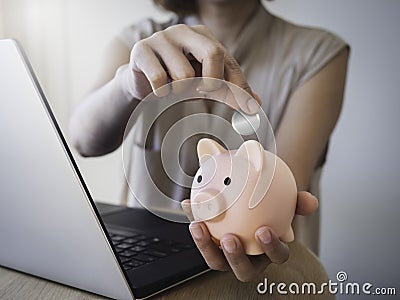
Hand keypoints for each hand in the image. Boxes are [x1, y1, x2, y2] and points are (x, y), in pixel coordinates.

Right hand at [127, 24, 259, 113]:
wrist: (141, 79)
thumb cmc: (177, 79)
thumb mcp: (205, 84)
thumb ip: (229, 91)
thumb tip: (255, 105)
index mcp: (204, 36)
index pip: (228, 61)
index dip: (239, 87)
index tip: (248, 110)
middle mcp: (184, 31)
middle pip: (213, 52)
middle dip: (213, 81)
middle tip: (205, 93)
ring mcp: (162, 38)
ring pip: (184, 74)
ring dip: (182, 91)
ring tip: (174, 88)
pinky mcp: (142, 50)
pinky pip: (160, 80)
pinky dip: (163, 93)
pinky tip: (159, 90)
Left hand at [181, 191, 317, 281]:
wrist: (256, 198)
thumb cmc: (273, 203)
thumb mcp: (287, 199)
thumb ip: (298, 200)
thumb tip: (310, 201)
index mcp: (270, 249)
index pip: (277, 256)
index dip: (272, 249)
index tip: (264, 231)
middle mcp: (250, 257)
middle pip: (243, 269)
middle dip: (236, 259)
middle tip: (230, 239)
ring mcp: (228, 254)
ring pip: (216, 260)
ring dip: (205, 246)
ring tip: (199, 226)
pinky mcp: (210, 243)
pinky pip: (201, 236)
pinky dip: (194, 220)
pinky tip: (189, 204)